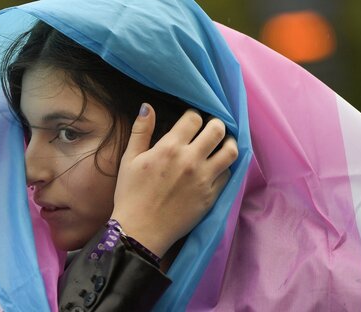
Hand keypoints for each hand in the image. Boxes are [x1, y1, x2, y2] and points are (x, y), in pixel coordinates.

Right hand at [111, 103, 237, 256]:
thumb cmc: (131, 194)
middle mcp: (191, 160)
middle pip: (217, 129)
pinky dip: (225, 167)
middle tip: (209, 129)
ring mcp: (204, 179)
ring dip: (227, 143)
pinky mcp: (211, 196)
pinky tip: (217, 167)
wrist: (140, 231)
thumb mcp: (130, 159)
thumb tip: (147, 106)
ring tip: (221, 145)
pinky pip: (228, 174)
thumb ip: (141, 130)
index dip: (193, 116)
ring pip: (230, 151)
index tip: (191, 121)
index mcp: (170, 148)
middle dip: (215, 125)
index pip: (194, 118)